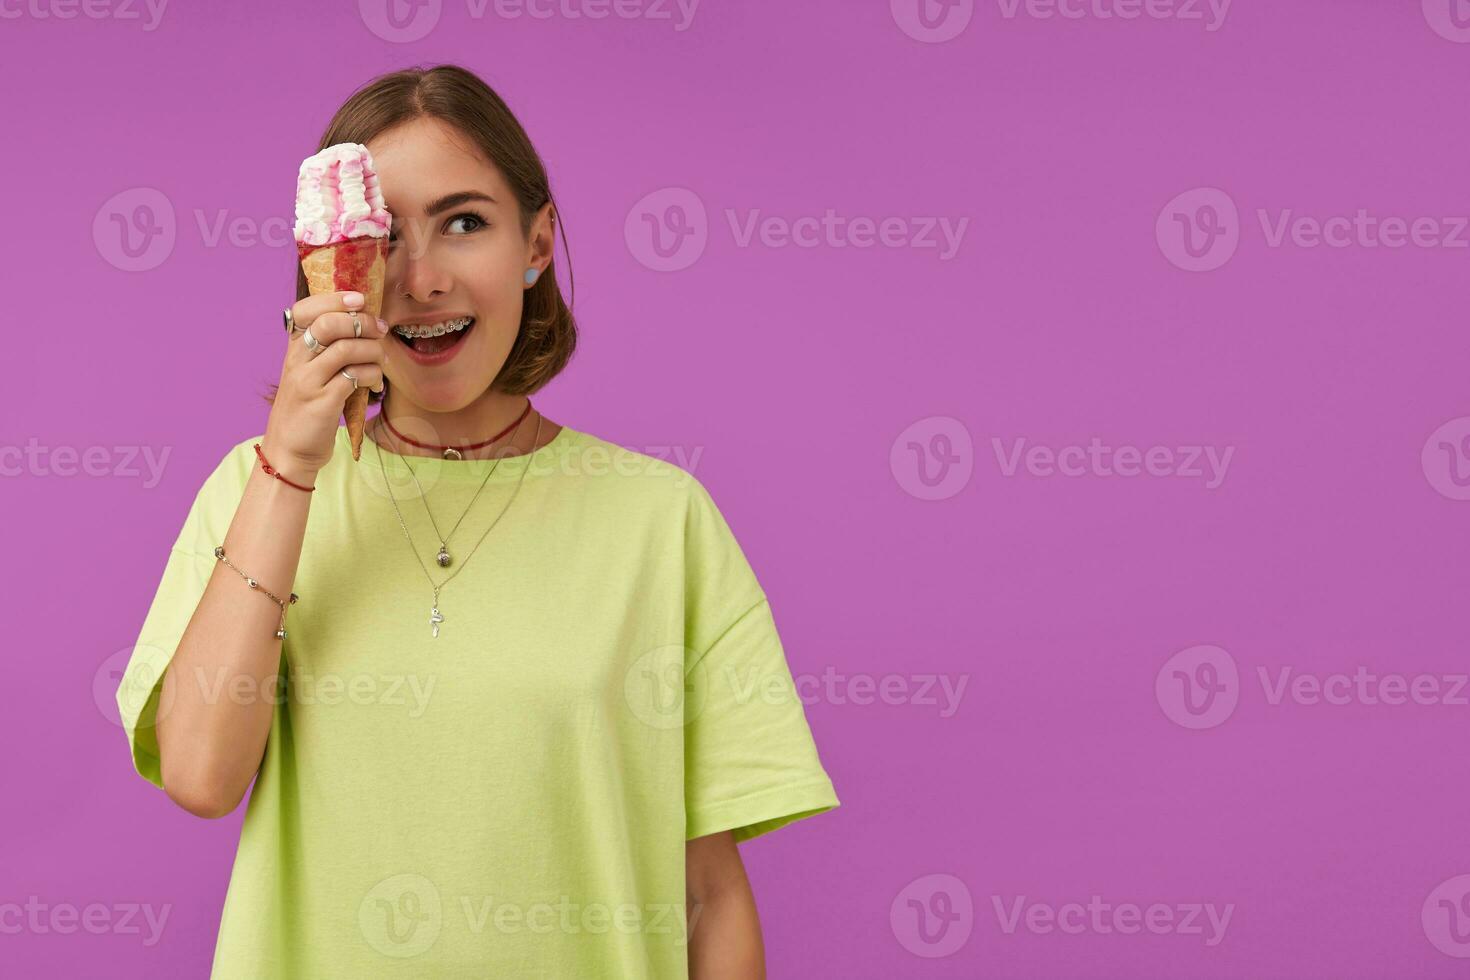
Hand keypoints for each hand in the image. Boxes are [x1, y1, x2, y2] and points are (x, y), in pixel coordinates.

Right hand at [262, 291, 388, 475]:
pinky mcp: (323, 402)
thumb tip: (365, 324)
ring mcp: (308, 381)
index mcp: (293, 349)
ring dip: (373, 350)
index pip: (304, 310)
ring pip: (346, 349)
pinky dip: (372, 375)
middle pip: (329, 325)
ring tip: (381, 360)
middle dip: (362, 322)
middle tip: (381, 329)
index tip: (359, 299)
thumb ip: (328, 350)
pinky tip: (376, 383)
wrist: (290, 450)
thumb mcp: (309, 373)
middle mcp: (296, 361)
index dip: (333, 299)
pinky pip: (355, 377)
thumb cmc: (307, 408)